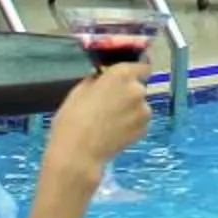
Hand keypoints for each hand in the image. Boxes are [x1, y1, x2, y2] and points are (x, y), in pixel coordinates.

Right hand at [47, 64, 151, 180]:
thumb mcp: (79, 90)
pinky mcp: (145, 129)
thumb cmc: (72, 118)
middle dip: (127, 93)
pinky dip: (131, 124)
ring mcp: (144, 111)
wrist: (78, 152)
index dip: (135, 71)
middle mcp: (138, 89)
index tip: (127, 77)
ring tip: (110, 122)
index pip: (140, 66)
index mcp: (121, 75)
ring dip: (130, 110)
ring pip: (139, 105)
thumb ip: (98, 81)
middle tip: (110, 104)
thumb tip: (103, 79)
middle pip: (138, 87)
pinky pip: (139, 121)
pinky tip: (114, 132)